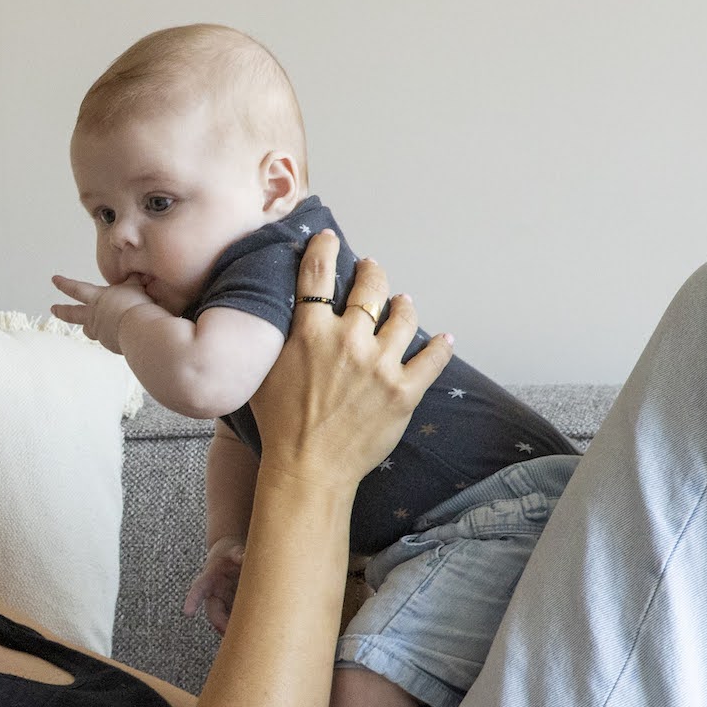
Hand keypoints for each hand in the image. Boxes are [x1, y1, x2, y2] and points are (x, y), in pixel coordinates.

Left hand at [50, 274, 167, 353]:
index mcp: (97, 298)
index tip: (53, 279)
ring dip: (88, 328)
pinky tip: (124, 335)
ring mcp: (99, 331)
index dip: (64, 284)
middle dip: (61, 310)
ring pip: (87, 330)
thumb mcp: (135, 287)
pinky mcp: (109, 344)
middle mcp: (94, 315)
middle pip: (72, 313)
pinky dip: (114, 336)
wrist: (140, 328)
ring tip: (89, 329)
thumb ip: (133, 281)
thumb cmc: (137, 305)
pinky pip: (108, 339)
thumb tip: (139, 274)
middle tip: (52, 309)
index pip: (76, 289)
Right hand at [183, 536, 244, 634]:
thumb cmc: (228, 550)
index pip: (198, 589)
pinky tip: (255, 629)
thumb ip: (237, 553)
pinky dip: (244, 624)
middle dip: (220, 624)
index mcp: (209, 578)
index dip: (192, 600)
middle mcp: (214, 593)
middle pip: (213, 612)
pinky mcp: (234, 606)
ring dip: (232, 628)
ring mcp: (224, 601)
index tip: (187, 612)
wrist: (230, 554)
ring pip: (225, 619)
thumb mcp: (231, 548)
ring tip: (246, 635)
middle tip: (229, 634)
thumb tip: (243, 556)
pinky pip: (237, 618)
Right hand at [248, 231, 452, 489]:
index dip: (324, 249)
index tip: (329, 238)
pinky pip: (433, 359)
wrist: (308, 467)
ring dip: (404, 305)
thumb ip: (275, 339)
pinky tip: (444, 340)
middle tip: (372, 270)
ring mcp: (381, 365)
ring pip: (403, 317)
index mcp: (310, 332)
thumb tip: (276, 316)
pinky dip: (440, 346)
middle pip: (370, 288)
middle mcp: (348, 341)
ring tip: (403, 303)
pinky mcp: (404, 391)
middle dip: (372, 273)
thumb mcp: (263, 372)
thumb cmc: (279, 425)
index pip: (318, 275)